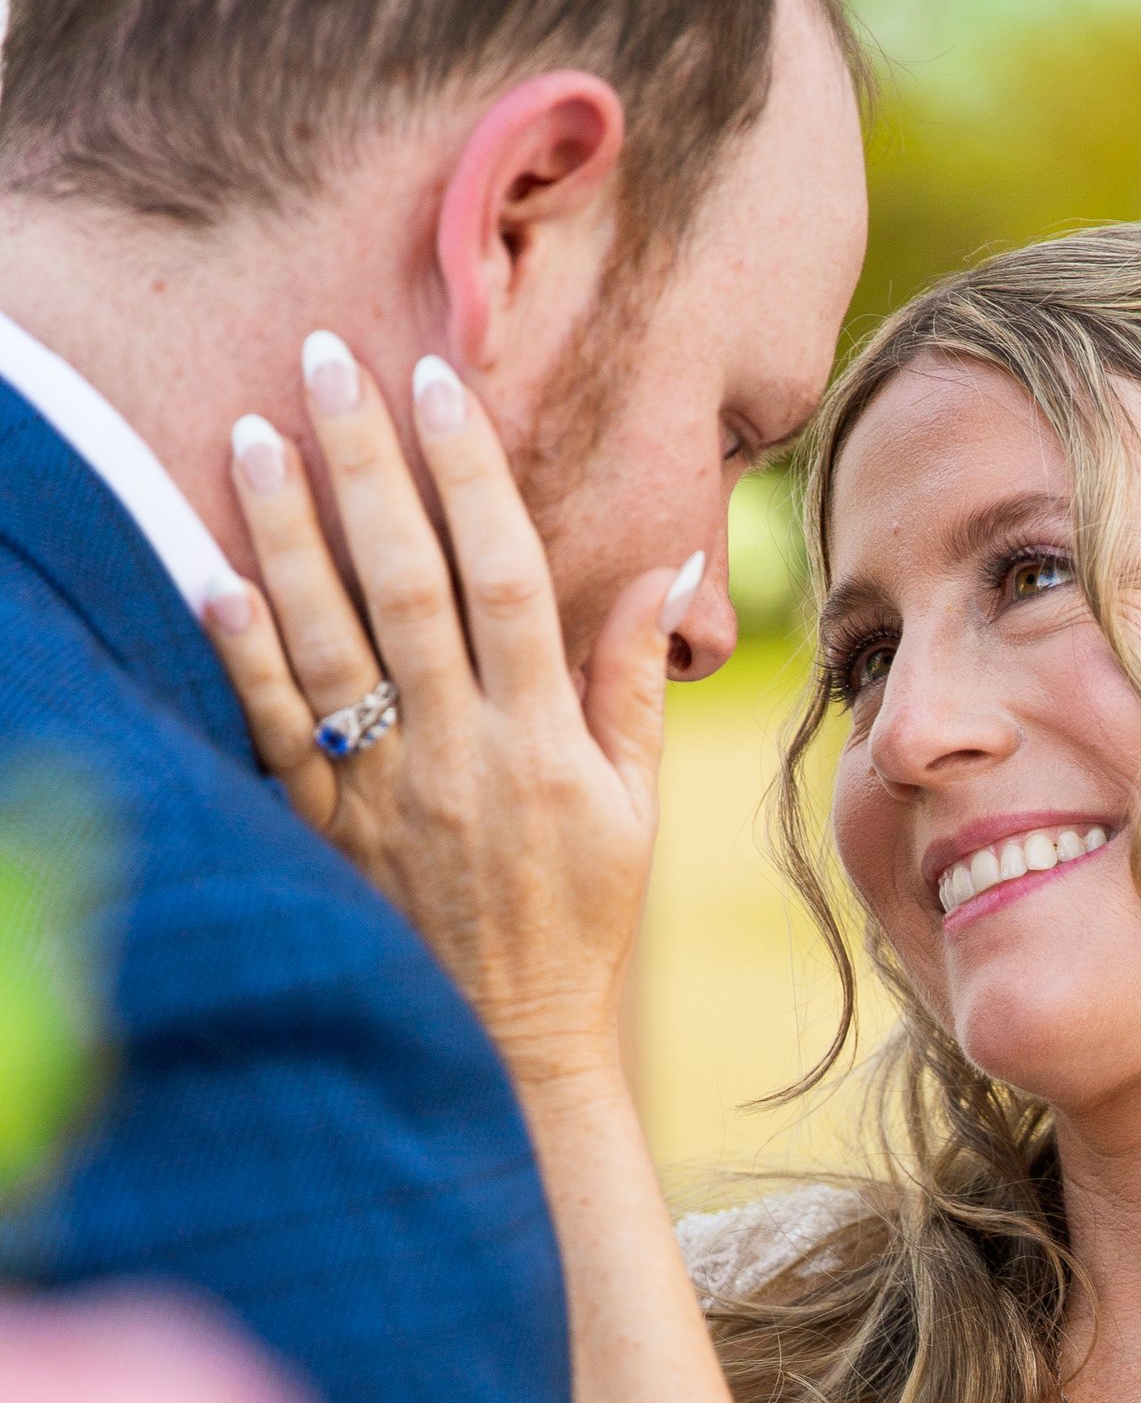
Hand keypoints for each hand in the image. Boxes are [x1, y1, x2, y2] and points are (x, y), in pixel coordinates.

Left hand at [205, 335, 701, 1091]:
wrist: (510, 1045)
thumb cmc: (583, 923)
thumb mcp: (637, 809)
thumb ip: (631, 685)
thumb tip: (666, 569)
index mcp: (545, 740)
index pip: (504, 576)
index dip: (469, 473)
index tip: (437, 382)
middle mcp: (463, 754)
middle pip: (403, 582)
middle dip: (364, 463)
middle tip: (326, 357)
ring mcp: (387, 794)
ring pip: (327, 640)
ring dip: (287, 532)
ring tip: (255, 432)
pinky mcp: (328, 832)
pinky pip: (276, 731)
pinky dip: (243, 656)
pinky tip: (211, 577)